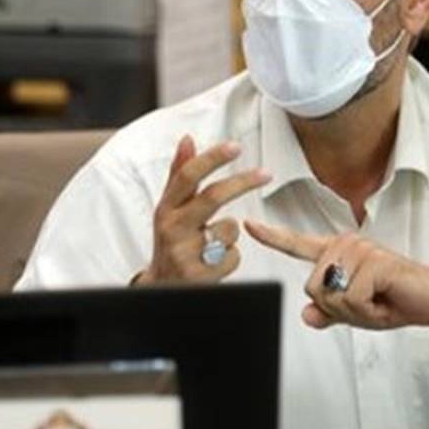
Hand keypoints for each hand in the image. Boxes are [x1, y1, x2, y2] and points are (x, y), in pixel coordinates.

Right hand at [133, 135, 271, 285]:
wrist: (162, 289)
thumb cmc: (171, 242)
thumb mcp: (169, 209)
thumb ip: (179, 174)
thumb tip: (188, 138)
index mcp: (165, 209)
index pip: (187, 177)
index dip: (212, 159)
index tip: (235, 146)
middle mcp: (172, 229)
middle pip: (212, 197)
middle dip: (242, 182)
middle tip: (266, 173)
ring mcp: (185, 253)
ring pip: (229, 229)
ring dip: (230, 234)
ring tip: (213, 244)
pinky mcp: (200, 276)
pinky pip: (234, 256)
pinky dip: (231, 258)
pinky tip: (214, 264)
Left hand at [244, 220, 428, 330]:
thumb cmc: (396, 300)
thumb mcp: (356, 312)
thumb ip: (330, 312)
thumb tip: (307, 315)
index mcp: (338, 253)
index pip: (298, 245)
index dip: (272, 237)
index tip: (248, 225)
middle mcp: (346, 245)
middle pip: (312, 288)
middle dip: (338, 310)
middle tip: (367, 304)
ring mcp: (360, 250)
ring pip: (330, 295)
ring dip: (355, 312)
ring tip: (378, 301)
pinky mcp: (374, 262)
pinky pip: (351, 299)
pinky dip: (367, 312)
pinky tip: (385, 300)